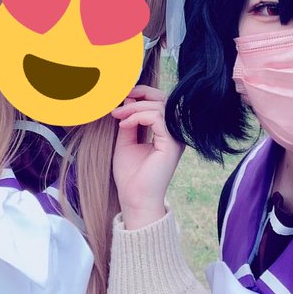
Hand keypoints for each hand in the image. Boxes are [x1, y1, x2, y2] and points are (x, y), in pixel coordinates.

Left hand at [111, 85, 184, 229]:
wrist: (134, 198)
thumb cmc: (130, 175)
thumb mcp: (126, 141)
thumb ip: (129, 121)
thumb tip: (128, 99)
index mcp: (166, 132)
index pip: (159, 102)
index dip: (141, 94)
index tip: (121, 99)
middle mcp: (174, 133)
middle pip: (162, 99)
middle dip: (139, 96)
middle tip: (117, 107)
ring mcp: (175, 138)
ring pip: (159, 106)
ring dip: (134, 108)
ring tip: (118, 117)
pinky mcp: (171, 143)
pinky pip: (157, 118)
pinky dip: (138, 116)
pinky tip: (125, 125)